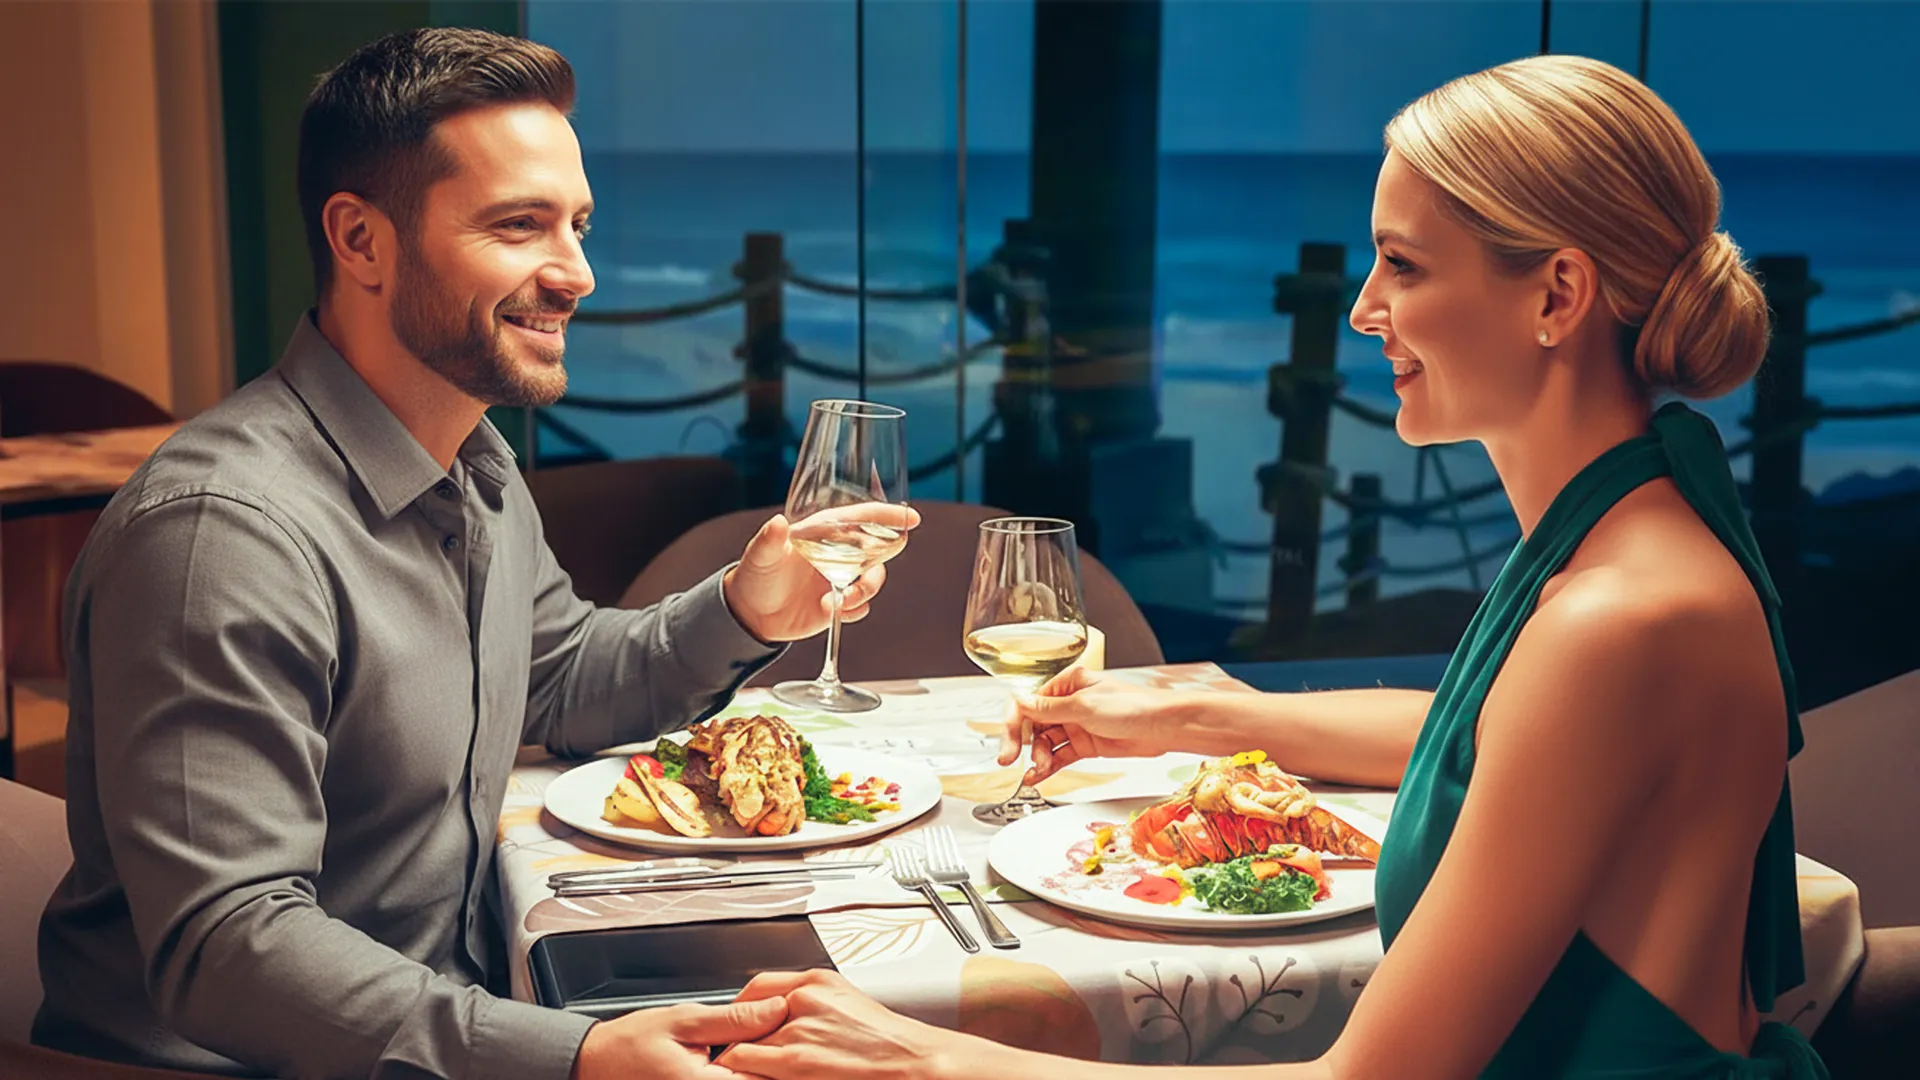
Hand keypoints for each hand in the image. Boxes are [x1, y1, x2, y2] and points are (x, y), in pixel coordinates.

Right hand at [571, 996, 788, 1079]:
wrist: (594, 1066)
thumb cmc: (630, 1046)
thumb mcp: (683, 1021)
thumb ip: (734, 1019)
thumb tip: (777, 1009)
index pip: (766, 1075)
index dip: (785, 1052)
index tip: (795, 1030)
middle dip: (775, 1061)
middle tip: (784, 1033)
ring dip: (758, 1068)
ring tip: (762, 1045)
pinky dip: (742, 1072)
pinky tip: (742, 1060)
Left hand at [716, 970, 971, 1079]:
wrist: (916, 1063)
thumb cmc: (891, 1044)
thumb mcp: (849, 1006)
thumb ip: (813, 1005)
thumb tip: (785, 1016)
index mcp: (816, 982)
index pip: (758, 988)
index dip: (742, 1010)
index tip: (738, 1025)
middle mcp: (803, 1000)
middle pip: (745, 1018)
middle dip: (741, 1039)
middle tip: (742, 1057)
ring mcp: (797, 1031)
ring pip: (740, 1046)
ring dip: (740, 1062)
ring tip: (749, 1073)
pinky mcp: (795, 1062)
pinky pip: (744, 1065)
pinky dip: (742, 1074)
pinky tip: (755, 1078)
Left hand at [721, 505, 920, 642]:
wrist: (750, 614)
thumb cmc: (754, 575)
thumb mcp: (759, 556)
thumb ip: (768, 540)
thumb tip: (776, 524)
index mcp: (822, 531)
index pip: (860, 518)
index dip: (888, 516)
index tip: (911, 518)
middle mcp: (837, 552)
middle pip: (877, 550)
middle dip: (880, 562)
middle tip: (865, 576)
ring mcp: (840, 578)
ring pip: (872, 580)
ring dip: (864, 591)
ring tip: (839, 602)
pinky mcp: (838, 604)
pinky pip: (861, 606)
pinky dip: (854, 610)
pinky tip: (833, 611)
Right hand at [999, 667, 1183, 783]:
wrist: (1162, 727)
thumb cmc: (1133, 706)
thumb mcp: (1085, 706)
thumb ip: (1050, 708)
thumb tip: (1020, 702)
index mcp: (1067, 684)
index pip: (1029, 703)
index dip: (1014, 722)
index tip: (1008, 741)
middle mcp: (1069, 703)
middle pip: (1033, 724)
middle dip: (1022, 743)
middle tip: (1010, 759)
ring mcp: (1077, 725)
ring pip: (1045, 743)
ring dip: (1038, 758)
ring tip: (1038, 770)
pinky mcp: (1085, 745)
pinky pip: (1060, 756)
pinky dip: (1048, 766)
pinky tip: (1037, 776)